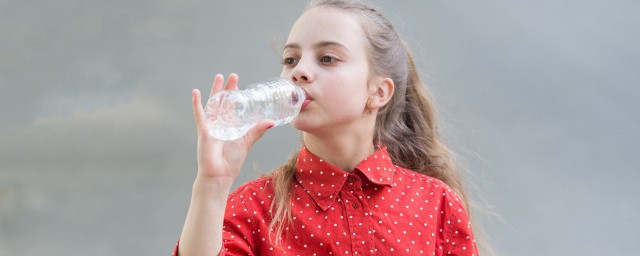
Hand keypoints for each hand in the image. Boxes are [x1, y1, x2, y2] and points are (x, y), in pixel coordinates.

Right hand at [191, 73, 274, 187]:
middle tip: (233, 75)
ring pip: (213, 104)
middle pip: (223, 102)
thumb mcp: (246, 142)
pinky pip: (199, 115)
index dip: (235, 95)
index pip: (232, 107)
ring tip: (218, 76)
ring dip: (215, 90)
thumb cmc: (231, 161)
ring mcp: (211, 126)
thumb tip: (271, 121)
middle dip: (227, 89)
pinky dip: (197, 104)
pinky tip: (196, 92)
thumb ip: (257, 131)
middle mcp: (220, 124)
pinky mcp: (204, 131)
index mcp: (230, 126)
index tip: (240, 84)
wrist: (220, 175)